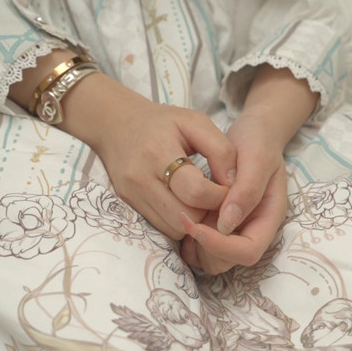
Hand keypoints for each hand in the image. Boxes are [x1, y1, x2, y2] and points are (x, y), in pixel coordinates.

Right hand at [62, 75, 236, 239]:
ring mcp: (132, 195)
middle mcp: (141, 178)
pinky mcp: (129, 205)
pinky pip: (162, 228)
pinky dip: (179, 220)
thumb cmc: (162, 122)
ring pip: (174, 228)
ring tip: (201, 201)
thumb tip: (235, 184)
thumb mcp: (195, 122)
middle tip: (216, 198)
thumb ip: (221, 150)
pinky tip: (185, 204)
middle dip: (207, 212)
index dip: (219, 196)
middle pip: (185, 216)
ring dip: (194, 220)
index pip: (195, 191)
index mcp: (158, 152)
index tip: (227, 188)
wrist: (116, 125)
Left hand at [179, 112, 287, 273]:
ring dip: (195, 247)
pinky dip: (189, 241)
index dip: (222, 246)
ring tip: (184, 217)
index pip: (249, 251)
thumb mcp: (257, 157)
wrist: (253, 134)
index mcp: (268, 218)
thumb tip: (227, 223)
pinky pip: (201, 248)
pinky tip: (183, 217)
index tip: (197, 226)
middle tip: (187, 220)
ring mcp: (235, 230)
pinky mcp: (218, 225)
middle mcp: (252, 229)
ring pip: (212, 259)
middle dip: (205, 248)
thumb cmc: (257, 142)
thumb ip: (247, 189)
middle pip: (228, 261)